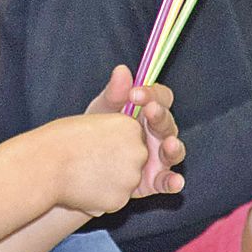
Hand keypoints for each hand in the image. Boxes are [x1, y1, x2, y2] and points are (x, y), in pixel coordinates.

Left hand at [86, 65, 186, 199]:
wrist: (76, 164)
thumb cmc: (93, 133)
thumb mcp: (101, 112)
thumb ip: (113, 94)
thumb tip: (122, 70)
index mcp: (147, 113)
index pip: (161, 98)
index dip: (153, 94)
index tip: (135, 93)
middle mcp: (157, 134)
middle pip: (167, 123)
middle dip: (160, 116)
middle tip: (149, 111)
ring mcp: (158, 158)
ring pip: (173, 151)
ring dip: (173, 147)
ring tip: (168, 144)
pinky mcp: (153, 180)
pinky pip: (167, 181)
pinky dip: (173, 182)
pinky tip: (175, 182)